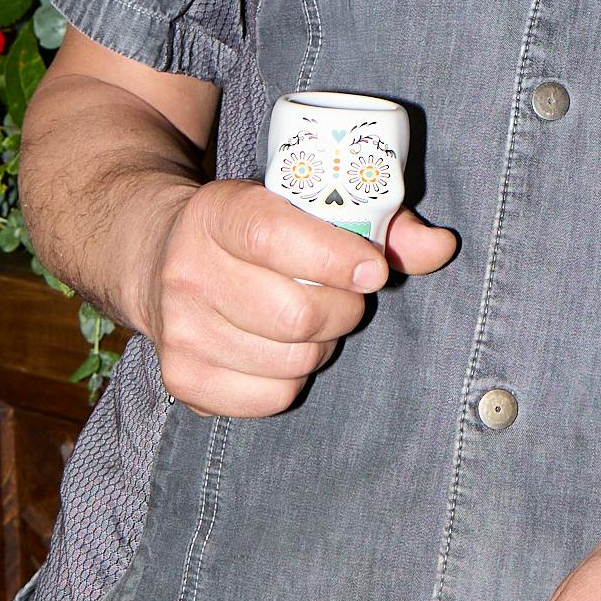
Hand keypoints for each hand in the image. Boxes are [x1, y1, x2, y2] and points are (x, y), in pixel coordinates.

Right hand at [133, 177, 455, 417]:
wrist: (159, 255)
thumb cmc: (253, 227)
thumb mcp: (299, 203)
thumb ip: (377, 220)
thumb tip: (441, 246)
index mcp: (216, 214)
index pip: (274, 239)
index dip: (334, 258)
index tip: (373, 270)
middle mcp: (188, 273)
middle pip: (294, 313)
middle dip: (343, 309)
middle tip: (350, 297)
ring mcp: (180, 331)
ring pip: (291, 360)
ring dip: (322, 344)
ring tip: (314, 320)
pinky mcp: (183, 380)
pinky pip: (271, 397)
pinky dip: (294, 379)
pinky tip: (284, 349)